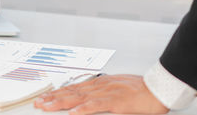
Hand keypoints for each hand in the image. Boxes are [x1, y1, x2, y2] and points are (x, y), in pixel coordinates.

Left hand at [34, 75, 168, 114]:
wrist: (157, 87)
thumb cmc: (139, 89)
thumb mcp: (115, 89)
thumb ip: (100, 94)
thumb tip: (88, 100)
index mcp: (98, 84)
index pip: (72, 88)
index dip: (57, 93)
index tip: (44, 98)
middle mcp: (99, 86)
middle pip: (71, 92)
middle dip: (53, 98)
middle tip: (38, 103)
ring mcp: (106, 93)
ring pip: (78, 98)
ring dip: (61, 102)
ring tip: (47, 106)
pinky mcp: (116, 101)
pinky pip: (97, 105)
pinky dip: (84, 109)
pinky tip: (73, 113)